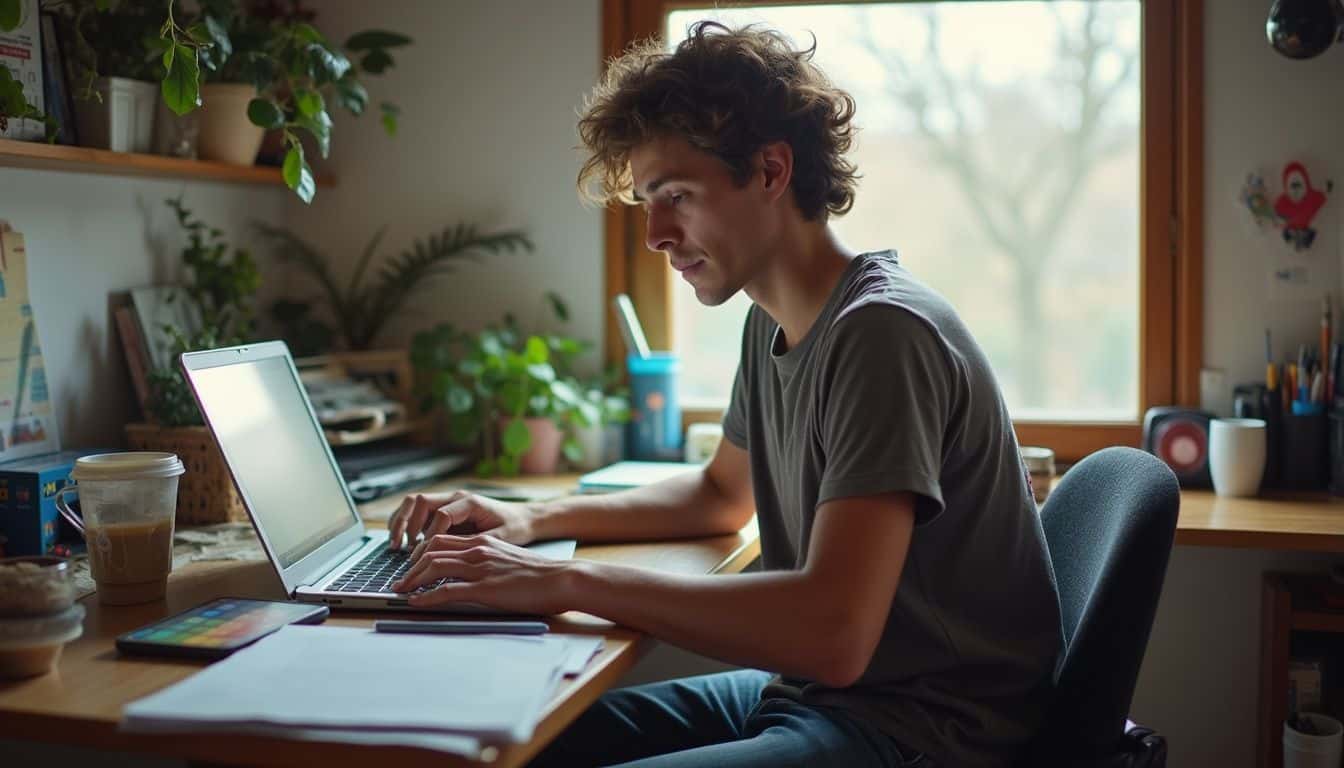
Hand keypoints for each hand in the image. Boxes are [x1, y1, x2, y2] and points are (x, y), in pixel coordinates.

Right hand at [387, 491, 535, 551]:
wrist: (524, 518)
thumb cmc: (514, 527)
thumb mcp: (500, 539)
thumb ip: (476, 544)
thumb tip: (453, 556)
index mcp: (470, 502)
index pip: (441, 515)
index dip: (431, 536)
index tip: (425, 554)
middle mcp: (456, 498)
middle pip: (420, 501)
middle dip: (406, 523)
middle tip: (400, 546)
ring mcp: (448, 502)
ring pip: (414, 503)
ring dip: (401, 521)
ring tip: (395, 544)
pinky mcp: (444, 510)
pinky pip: (418, 511)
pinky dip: (406, 523)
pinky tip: (402, 542)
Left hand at [392, 534, 575, 614]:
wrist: (561, 579)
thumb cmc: (541, 575)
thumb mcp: (509, 560)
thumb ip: (489, 562)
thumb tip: (473, 575)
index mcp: (484, 543)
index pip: (441, 541)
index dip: (420, 553)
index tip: (411, 567)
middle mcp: (478, 550)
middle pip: (431, 551)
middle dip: (410, 567)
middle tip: (399, 581)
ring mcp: (480, 568)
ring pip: (434, 567)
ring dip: (412, 580)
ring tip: (400, 592)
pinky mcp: (484, 588)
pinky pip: (446, 591)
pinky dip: (426, 596)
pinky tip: (416, 602)